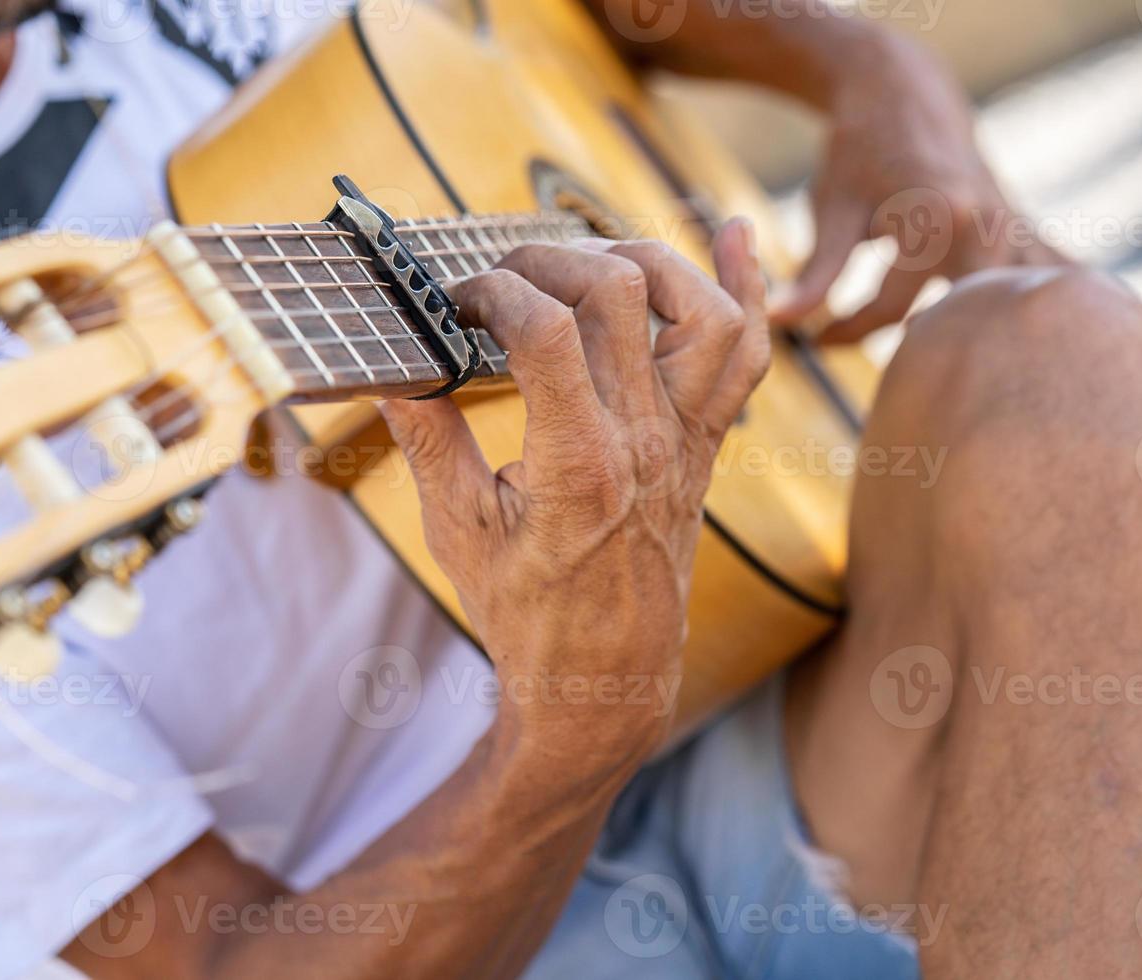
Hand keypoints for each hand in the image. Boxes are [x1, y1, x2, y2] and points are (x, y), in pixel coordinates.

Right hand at [380, 222, 768, 774]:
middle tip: (501, 283)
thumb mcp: (458, 533)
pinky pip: (745, 355)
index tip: (456, 304)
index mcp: (578, 463)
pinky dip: (748, 286)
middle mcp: (644, 440)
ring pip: (702, 311)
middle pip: (618, 293)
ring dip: (647, 261)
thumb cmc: (529, 614)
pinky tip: (732, 232)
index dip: (493, 292)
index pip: (544, 328)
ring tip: (588, 260)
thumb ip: (429, 442)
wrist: (606, 679)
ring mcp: (685, 440)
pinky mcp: (704, 445)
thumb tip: (393, 370)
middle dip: (548, 260)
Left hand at [772, 34, 1068, 343]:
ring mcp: (1013, 228)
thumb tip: (782, 322)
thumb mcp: (833, 211)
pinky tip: (1056, 345)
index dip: (848, 332)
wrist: (904, 96)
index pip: (891, 310)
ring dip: (997, 340)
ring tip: (968, 373)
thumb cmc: (859, 156)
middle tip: (900, 375)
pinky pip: (1053, 275)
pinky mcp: (1024, 228)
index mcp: (937, 219)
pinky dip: (1051, 306)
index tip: (818, 340)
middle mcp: (987, 226)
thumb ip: (817, 273)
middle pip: (968, 319)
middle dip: (935, 353)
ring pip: (1021, 304)